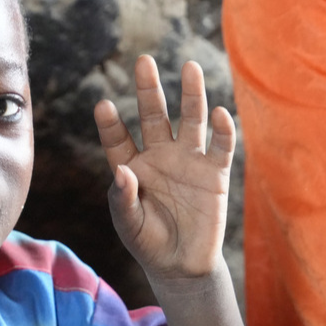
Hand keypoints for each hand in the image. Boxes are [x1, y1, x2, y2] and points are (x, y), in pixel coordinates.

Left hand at [93, 56, 234, 281]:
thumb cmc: (148, 242)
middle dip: (149, 89)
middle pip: (154, 116)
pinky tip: (219, 113)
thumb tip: (122, 170)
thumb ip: (123, 199)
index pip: (118, 139)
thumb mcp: (129, 224)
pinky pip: (220, 147)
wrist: (182, 265)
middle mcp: (159, 155)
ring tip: (189, 67)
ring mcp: (189, 161)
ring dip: (191, 95)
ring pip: (190, 120)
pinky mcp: (215, 174)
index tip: (102, 105)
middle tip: (143, 60)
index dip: (111, 123)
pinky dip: (222, 130)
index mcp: (132, 165)